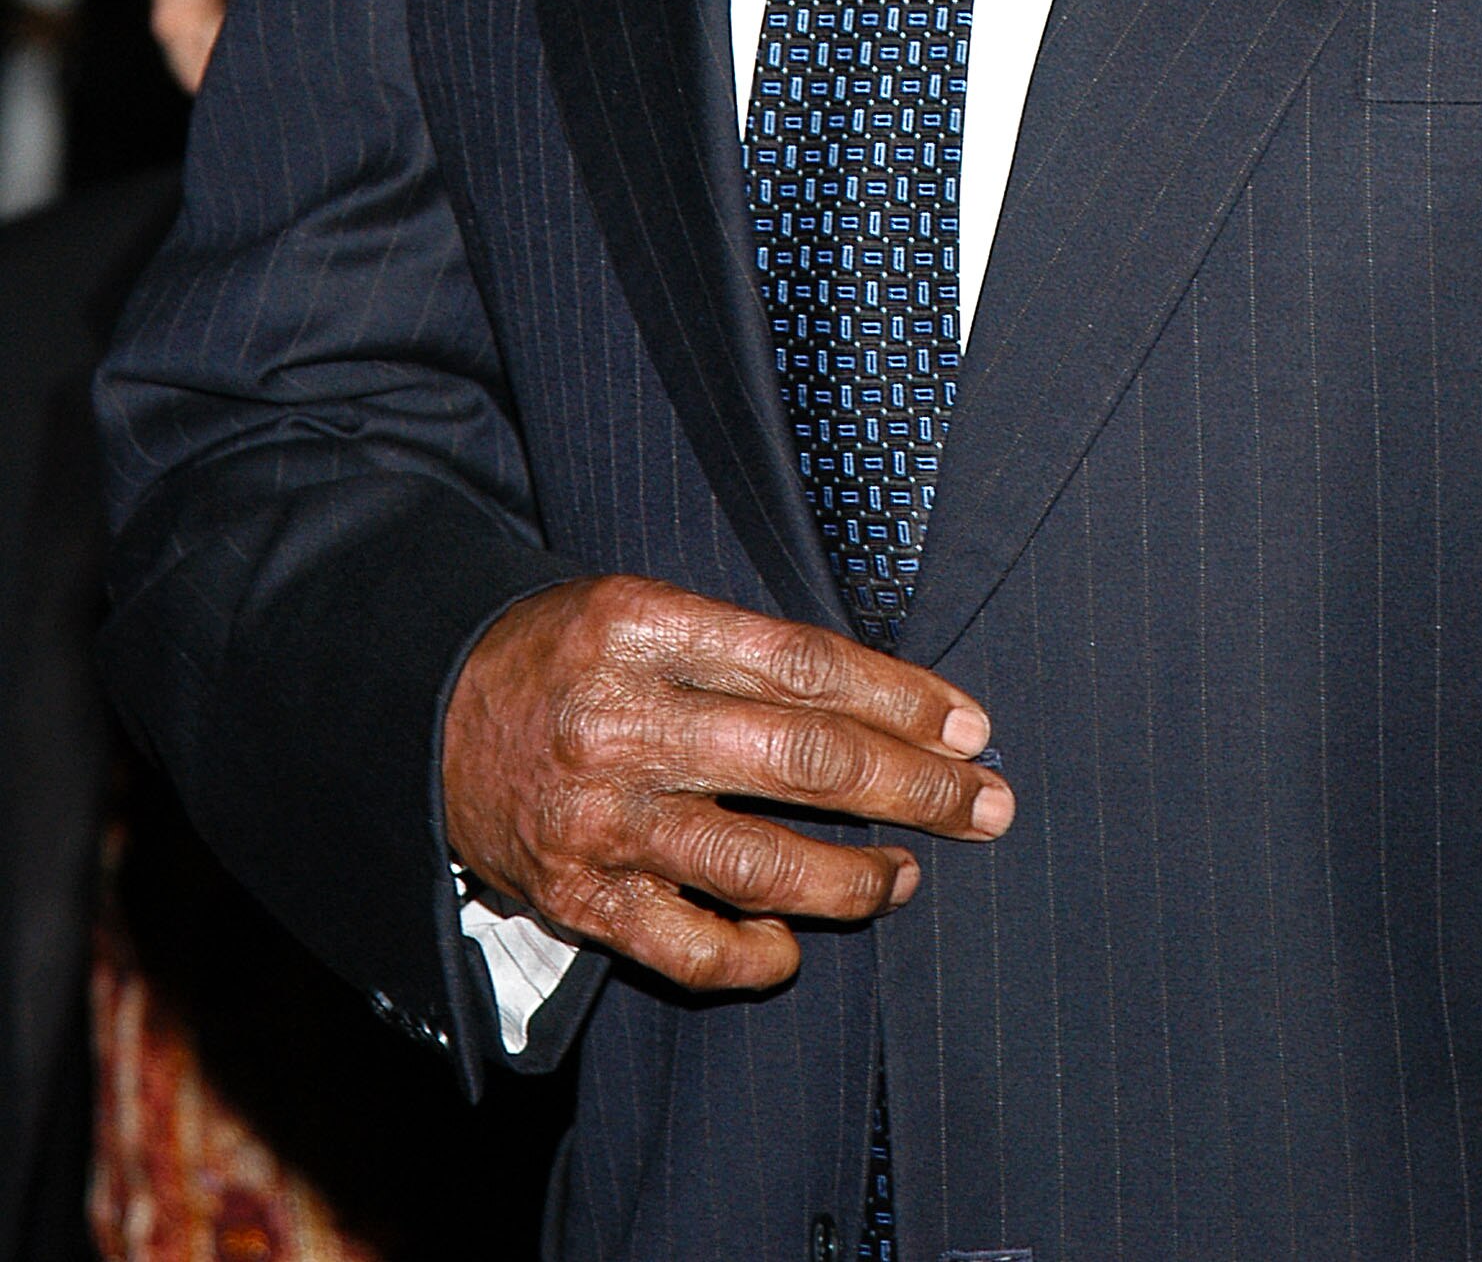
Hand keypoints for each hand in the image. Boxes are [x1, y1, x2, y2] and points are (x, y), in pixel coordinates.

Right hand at [442, 574, 1012, 991]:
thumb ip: (743, 647)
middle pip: (803, 762)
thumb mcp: (640, 605)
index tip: (969, 724)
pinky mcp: (578, 902)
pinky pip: (692, 949)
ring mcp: (599, 822)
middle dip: (914, 787)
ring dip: (857, 877)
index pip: (803, 665)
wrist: (419, 715)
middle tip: (986, 803)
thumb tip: (888, 703)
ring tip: (906, 873)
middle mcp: (622, 724)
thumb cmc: (562, 653)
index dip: (899, 698)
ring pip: (762, 865)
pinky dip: (758, 952)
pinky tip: (794, 937)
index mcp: (640, 626)